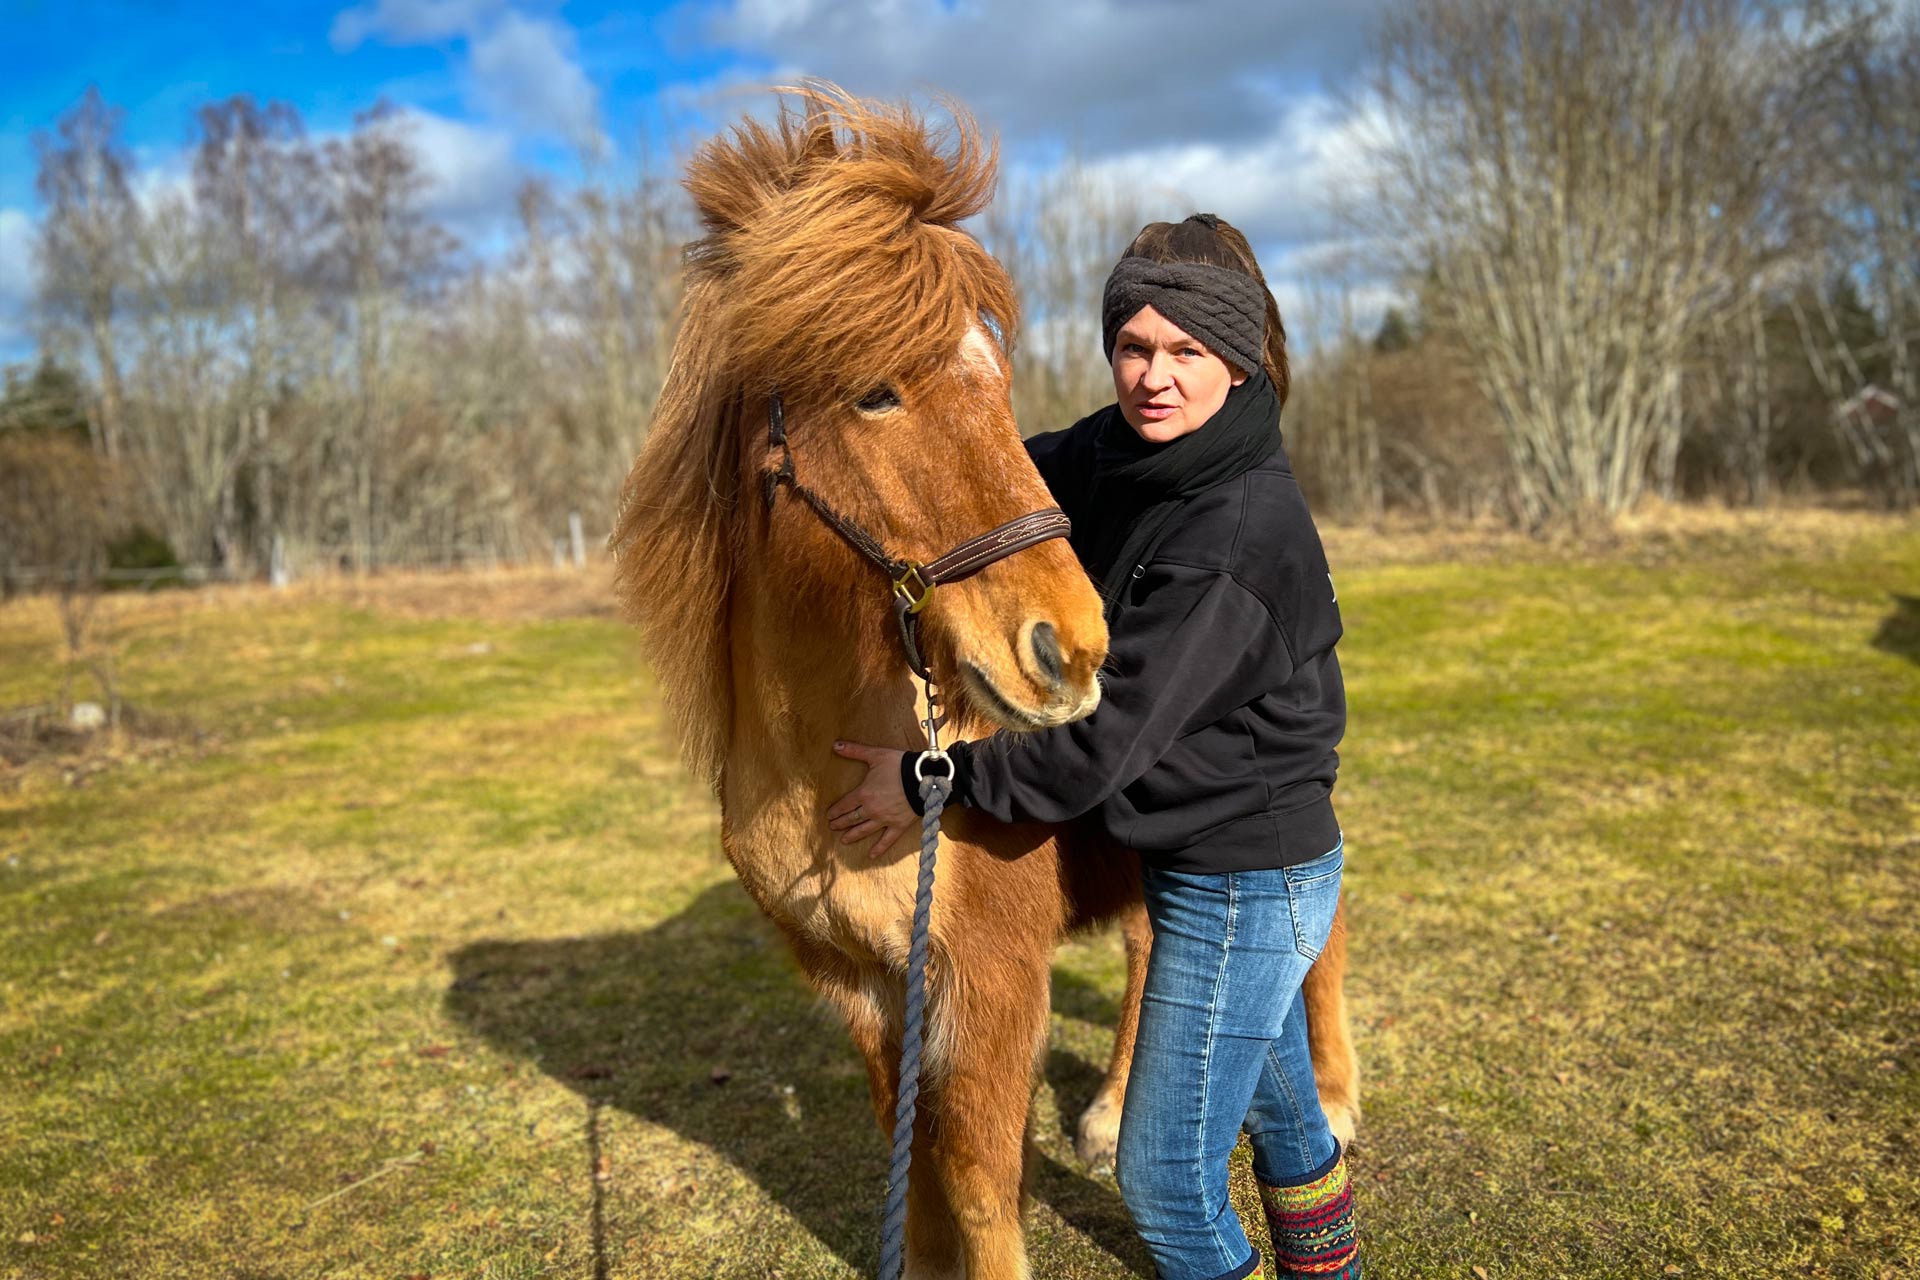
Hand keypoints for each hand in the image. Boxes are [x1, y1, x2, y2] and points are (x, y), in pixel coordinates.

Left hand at [827, 740, 912, 860]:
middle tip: (832, 827)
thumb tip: (835, 744)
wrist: (924, 777)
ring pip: (864, 830)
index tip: (829, 816)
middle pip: (851, 819)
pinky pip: (887, 840)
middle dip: (840, 823)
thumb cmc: (899, 765)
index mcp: (863, 794)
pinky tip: (871, 855)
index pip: (844, 805)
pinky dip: (879, 848)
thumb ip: (855, 750)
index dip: (835, 811)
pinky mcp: (898, 825)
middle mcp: (871, 809)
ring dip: (852, 835)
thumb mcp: (876, 755)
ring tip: (844, 840)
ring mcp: (884, 819)